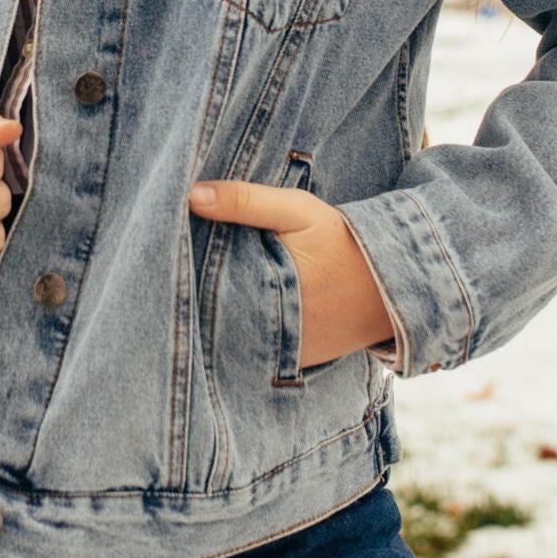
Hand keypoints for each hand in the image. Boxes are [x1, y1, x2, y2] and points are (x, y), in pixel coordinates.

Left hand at [187, 178, 395, 368]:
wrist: (395, 285)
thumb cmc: (343, 241)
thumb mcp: (297, 211)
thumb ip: (246, 201)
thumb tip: (192, 196)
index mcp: (263, 290)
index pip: (201, 291)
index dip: (179, 278)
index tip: (161, 262)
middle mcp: (268, 330)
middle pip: (211, 318)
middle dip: (192, 302)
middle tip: (167, 284)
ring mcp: (282, 352)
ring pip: (231, 337)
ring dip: (216, 320)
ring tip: (190, 300)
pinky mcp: (296, 361)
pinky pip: (257, 351)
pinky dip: (244, 335)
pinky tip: (231, 315)